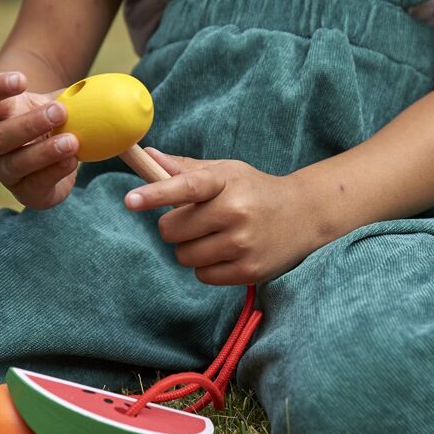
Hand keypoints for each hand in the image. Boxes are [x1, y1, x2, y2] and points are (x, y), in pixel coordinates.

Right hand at [0, 71, 78, 208]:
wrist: (54, 155)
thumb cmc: (55, 122)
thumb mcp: (61, 103)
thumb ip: (77, 96)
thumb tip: (114, 89)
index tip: (23, 80)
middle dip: (30, 124)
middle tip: (60, 112)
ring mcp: (5, 169)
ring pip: (16, 163)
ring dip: (44, 152)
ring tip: (72, 142)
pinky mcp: (23, 191)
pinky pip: (34, 184)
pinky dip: (54, 172)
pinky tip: (73, 161)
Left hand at [123, 150, 317, 284]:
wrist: (304, 215)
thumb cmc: (255, 190)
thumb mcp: (226, 172)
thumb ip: (185, 168)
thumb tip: (148, 157)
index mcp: (226, 182)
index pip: (186, 187)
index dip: (156, 194)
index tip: (130, 200)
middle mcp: (236, 212)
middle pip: (172, 230)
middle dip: (176, 228)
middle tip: (198, 221)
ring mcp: (243, 244)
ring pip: (184, 256)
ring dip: (191, 249)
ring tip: (216, 237)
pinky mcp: (249, 271)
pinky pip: (202, 276)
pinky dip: (207, 267)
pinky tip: (227, 253)